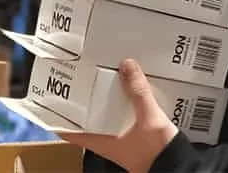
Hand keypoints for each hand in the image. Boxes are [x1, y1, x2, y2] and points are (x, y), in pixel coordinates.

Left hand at [57, 59, 178, 172]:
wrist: (177, 167)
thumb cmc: (156, 151)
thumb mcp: (148, 116)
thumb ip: (138, 91)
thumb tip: (126, 65)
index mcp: (101, 141)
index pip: (68, 132)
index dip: (56, 117)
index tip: (49, 100)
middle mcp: (106, 142)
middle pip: (85, 121)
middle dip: (81, 102)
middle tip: (77, 81)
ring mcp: (119, 141)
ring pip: (102, 120)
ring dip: (100, 104)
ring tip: (100, 82)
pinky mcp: (133, 138)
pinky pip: (119, 120)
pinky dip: (119, 107)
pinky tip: (127, 95)